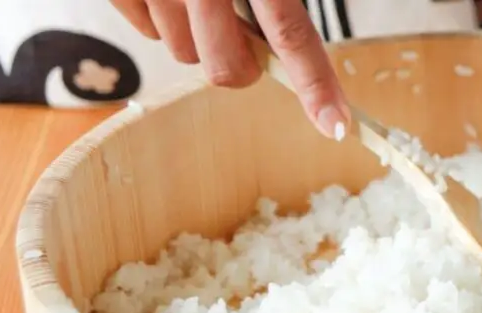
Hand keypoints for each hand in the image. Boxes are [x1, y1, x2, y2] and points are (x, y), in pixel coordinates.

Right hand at [110, 0, 349, 139]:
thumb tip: (283, 38)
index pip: (292, 35)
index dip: (316, 86)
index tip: (337, 125)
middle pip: (226, 69)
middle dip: (241, 67)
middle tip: (246, 41)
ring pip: (182, 53)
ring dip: (197, 36)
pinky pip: (144, 30)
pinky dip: (159, 17)